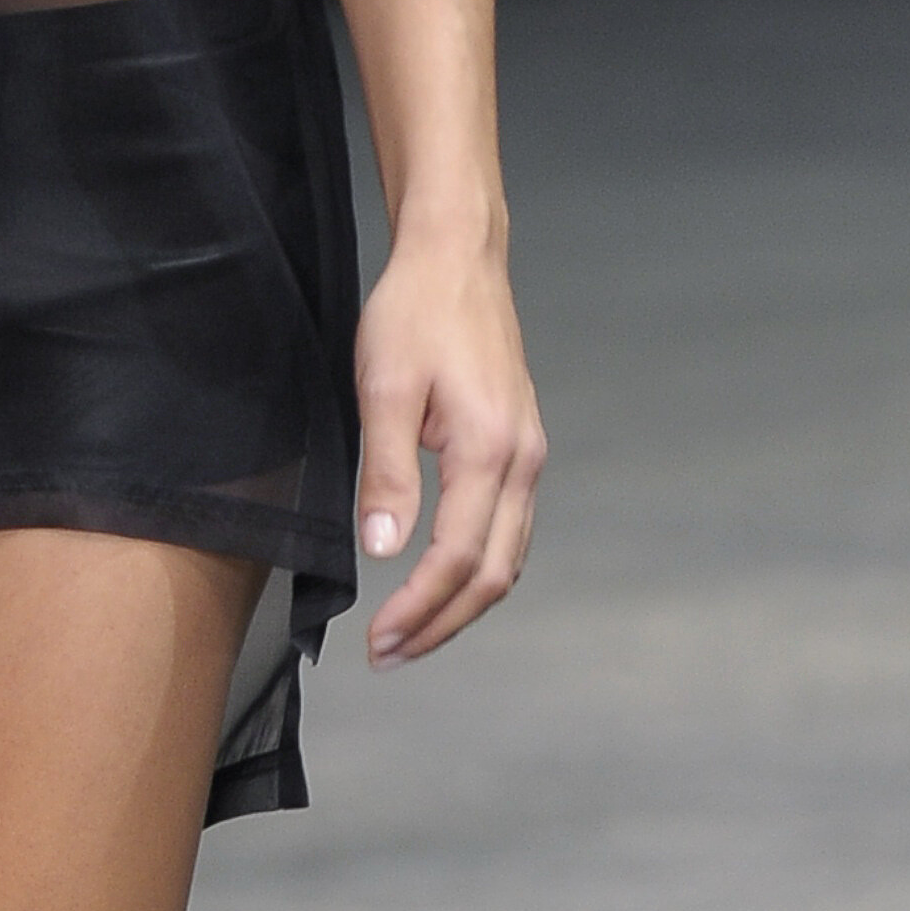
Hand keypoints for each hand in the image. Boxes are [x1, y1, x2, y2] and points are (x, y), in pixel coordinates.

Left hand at [354, 225, 544, 666]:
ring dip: (462, 603)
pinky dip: (480, 568)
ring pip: (510, 557)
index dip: (420, 609)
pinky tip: (443, 579)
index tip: (380, 640)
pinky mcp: (521, 443)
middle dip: (442, 623)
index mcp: (490, 450)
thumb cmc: (415, 311)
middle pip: (494, 574)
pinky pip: (511, 528)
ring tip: (410, 631)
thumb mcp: (383, 387)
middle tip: (390, 654)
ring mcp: (529, 453)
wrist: (456, 256)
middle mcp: (523, 460)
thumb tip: (384, 550)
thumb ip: (385, 472)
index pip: (459, 559)